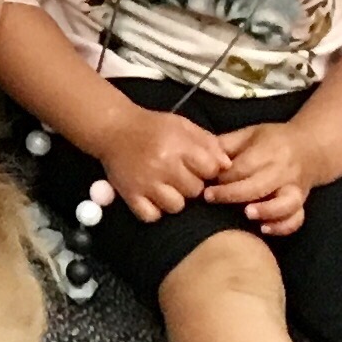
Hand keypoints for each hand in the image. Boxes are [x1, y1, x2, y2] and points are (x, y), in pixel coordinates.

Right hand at [96, 111, 224, 223]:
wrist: (114, 129)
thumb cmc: (153, 127)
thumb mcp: (183, 126)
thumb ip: (208, 143)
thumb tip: (227, 165)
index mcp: (178, 146)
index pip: (210, 170)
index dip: (208, 170)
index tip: (199, 166)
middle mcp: (162, 165)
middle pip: (195, 191)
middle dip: (192, 184)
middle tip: (181, 176)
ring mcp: (145, 183)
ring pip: (176, 206)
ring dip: (175, 199)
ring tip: (168, 187)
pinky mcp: (130, 195)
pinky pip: (151, 216)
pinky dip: (154, 210)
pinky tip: (154, 198)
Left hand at [205, 122, 330, 236]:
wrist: (311, 148)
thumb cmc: (273, 141)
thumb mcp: (249, 134)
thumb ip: (225, 144)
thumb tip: (199, 156)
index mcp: (269, 150)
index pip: (243, 167)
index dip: (222, 177)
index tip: (203, 183)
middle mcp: (284, 170)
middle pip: (259, 185)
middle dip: (232, 194)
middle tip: (210, 198)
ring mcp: (295, 188)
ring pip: (286, 203)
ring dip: (266, 211)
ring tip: (247, 214)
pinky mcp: (302, 203)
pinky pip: (297, 218)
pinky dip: (283, 226)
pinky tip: (265, 229)